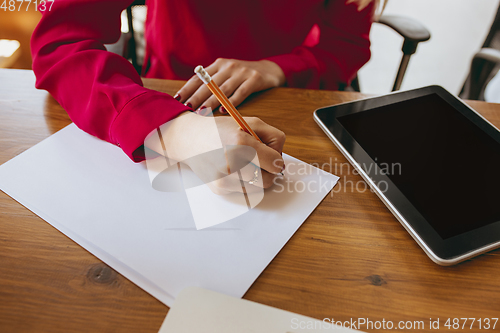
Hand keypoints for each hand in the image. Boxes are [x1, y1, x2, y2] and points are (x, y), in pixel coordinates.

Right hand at [145, 112, 285, 194]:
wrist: (190, 139)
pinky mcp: (219, 188)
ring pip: (258, 188)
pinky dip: (244, 182)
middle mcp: (232, 162)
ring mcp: (224, 178)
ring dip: (258, 177)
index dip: (276, 159)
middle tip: (261, 161)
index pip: (275, 163)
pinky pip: (245, 191)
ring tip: (247, 164)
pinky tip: (233, 169)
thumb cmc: (222, 130)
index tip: (271, 156)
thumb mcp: (250, 123)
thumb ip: (273, 138)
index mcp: (242, 143)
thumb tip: (281, 163)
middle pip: (268, 179)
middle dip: (269, 171)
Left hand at [174, 59, 285, 113]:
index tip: (176, 100)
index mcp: (218, 65)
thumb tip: (190, 99)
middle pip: (209, 84)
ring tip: (201, 111)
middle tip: (186, 108)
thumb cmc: (243, 76)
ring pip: (223, 90)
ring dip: (211, 101)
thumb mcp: (227, 74)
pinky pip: (241, 93)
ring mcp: (242, 72)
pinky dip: (231, 102)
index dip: (187, 89)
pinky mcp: (254, 79)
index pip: (198, 77)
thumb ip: (212, 81)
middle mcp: (228, 67)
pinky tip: (222, 110)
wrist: (269, 70)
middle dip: (196, 96)